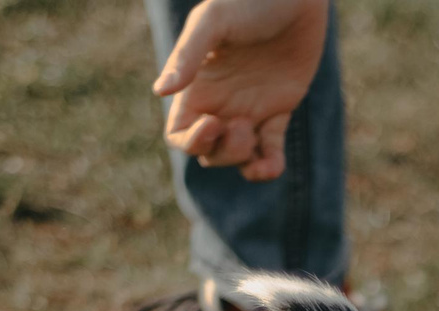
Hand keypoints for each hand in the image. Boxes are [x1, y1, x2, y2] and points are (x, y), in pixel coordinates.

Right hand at [153, 0, 329, 181]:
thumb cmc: (249, 2)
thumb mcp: (213, 23)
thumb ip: (187, 56)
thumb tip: (160, 91)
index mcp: (197, 86)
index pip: (179, 134)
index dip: (191, 142)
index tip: (213, 124)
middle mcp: (220, 102)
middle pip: (207, 152)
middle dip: (222, 152)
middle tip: (242, 125)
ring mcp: (250, 109)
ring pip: (237, 157)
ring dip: (243, 160)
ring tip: (257, 134)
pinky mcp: (279, 110)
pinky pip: (270, 152)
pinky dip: (269, 167)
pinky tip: (273, 165)